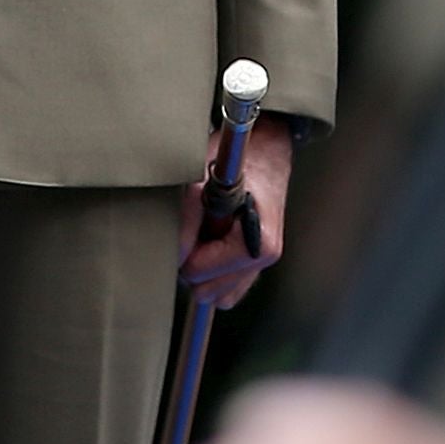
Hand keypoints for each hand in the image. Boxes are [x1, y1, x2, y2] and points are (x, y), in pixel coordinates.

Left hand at [181, 113, 294, 306]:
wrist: (268, 149)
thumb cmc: (240, 157)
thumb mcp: (205, 176)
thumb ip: (187, 214)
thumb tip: (175, 249)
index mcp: (257, 241)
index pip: (198, 270)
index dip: (183, 246)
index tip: (188, 220)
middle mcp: (264, 258)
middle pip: (205, 289)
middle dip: (192, 259)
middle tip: (197, 225)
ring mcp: (262, 264)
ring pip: (215, 294)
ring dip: (203, 267)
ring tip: (206, 232)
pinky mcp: (257, 266)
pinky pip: (227, 290)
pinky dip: (214, 274)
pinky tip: (214, 244)